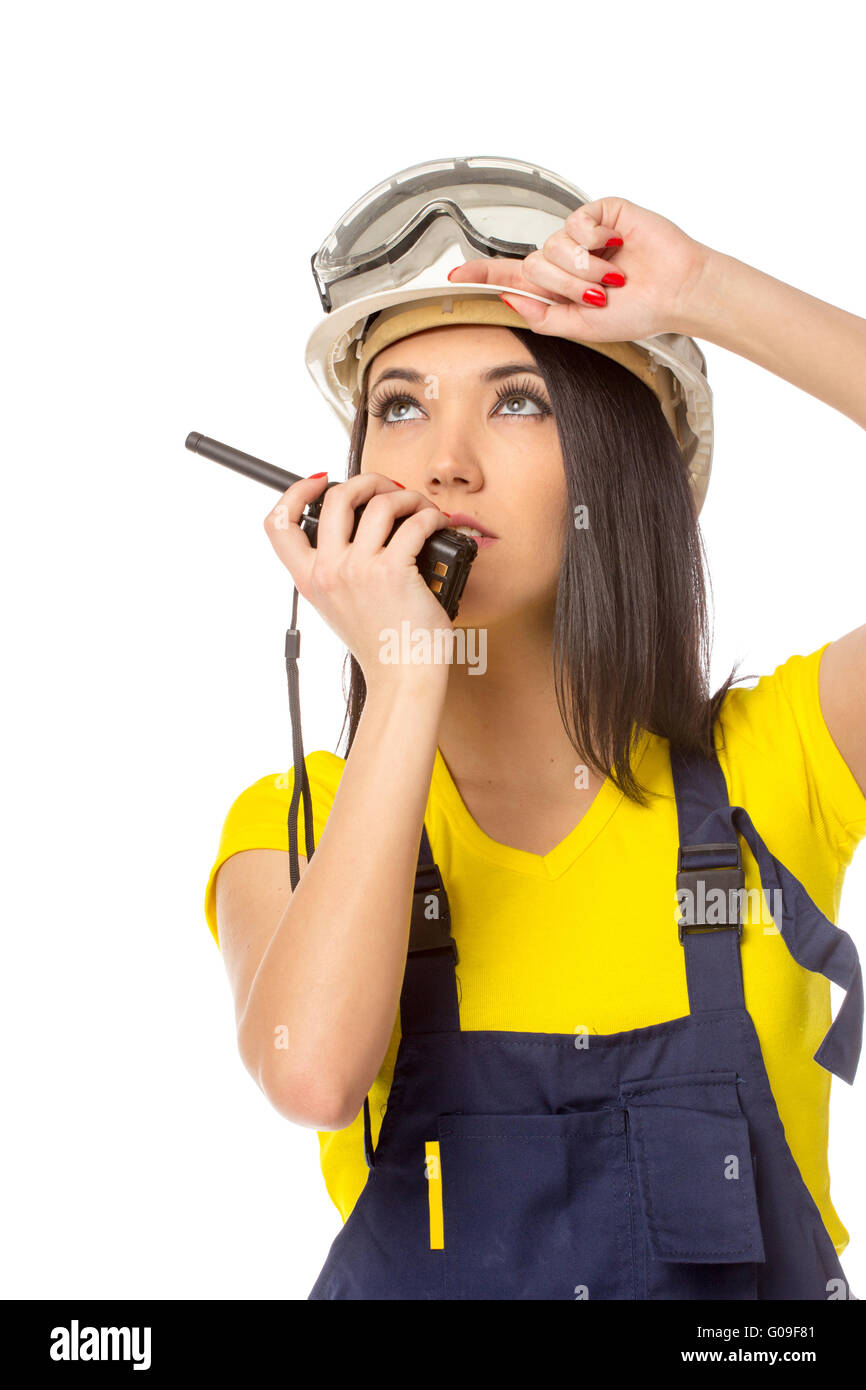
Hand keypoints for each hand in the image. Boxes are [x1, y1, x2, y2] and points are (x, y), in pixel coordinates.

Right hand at [263, 472, 454, 688]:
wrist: (403, 676)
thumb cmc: (382, 644)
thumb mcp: (340, 608)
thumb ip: (336, 573)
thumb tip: (359, 529)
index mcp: (310, 580)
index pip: (277, 525)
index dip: (295, 493)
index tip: (320, 482)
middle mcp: (329, 571)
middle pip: (335, 498)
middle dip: (367, 481)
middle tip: (387, 489)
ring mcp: (359, 570)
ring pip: (380, 503)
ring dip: (406, 497)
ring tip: (420, 508)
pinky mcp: (392, 571)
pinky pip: (414, 523)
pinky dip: (430, 516)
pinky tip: (436, 524)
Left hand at [448, 196, 712, 343]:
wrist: (676, 291)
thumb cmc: (638, 312)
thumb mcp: (584, 327)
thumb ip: (544, 317)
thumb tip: (510, 299)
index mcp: (559, 287)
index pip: (512, 277)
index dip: (483, 275)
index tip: (452, 277)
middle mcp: (566, 258)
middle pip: (534, 266)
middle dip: (565, 286)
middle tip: (599, 296)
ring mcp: (583, 234)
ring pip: (554, 246)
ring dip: (584, 269)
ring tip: (614, 278)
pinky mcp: (600, 212)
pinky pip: (576, 223)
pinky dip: (596, 240)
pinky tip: (618, 244)